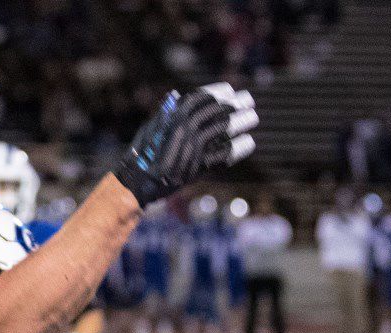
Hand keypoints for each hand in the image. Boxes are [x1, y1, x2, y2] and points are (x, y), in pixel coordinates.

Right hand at [114, 83, 257, 206]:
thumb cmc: (142, 154)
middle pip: (218, 111)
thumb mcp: (151, 128)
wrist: (137, 182)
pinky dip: (238, 148)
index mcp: (174, 115)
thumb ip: (167, 114)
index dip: (219, 93)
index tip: (231, 91)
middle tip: (248, 102)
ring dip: (241, 122)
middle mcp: (186, 127)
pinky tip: (247, 143)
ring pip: (224, 129)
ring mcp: (193, 146)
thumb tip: (177, 98)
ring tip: (252, 118)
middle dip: (236, 105)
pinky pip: (224, 155)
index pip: (203, 97)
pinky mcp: (198, 165)